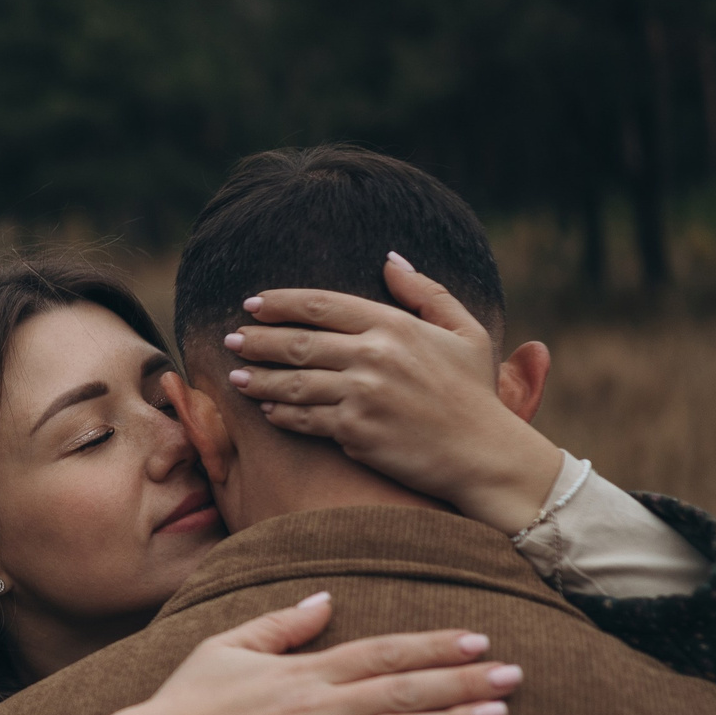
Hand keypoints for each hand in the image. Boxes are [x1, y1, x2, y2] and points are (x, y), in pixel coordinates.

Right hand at [47, 593, 519, 714]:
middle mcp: (318, 706)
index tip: (477, 640)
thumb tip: (324, 600)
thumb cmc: (184, 705)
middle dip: (463, 680)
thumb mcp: (225, 648)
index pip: (381, 651)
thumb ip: (280, 625)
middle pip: (404, 688)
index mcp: (303, 671)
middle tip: (516, 674)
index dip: (433, 645)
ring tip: (500, 714)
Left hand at [221, 254, 563, 535]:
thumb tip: (390, 259)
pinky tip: (265, 408)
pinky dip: (280, 413)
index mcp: (395, 326)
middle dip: (257, 339)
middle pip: (298, 342)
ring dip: (259, 377)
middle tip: (231, 338)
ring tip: (235, 375)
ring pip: (294, 382)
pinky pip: (304, 419)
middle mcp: (374, 356)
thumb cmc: (474, 392)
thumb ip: (426, 292)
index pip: (322, 305)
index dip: (281, 303)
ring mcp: (362, 395)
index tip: (254, 304)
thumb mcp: (464, 331)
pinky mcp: (354, 431)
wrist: (483, 455)